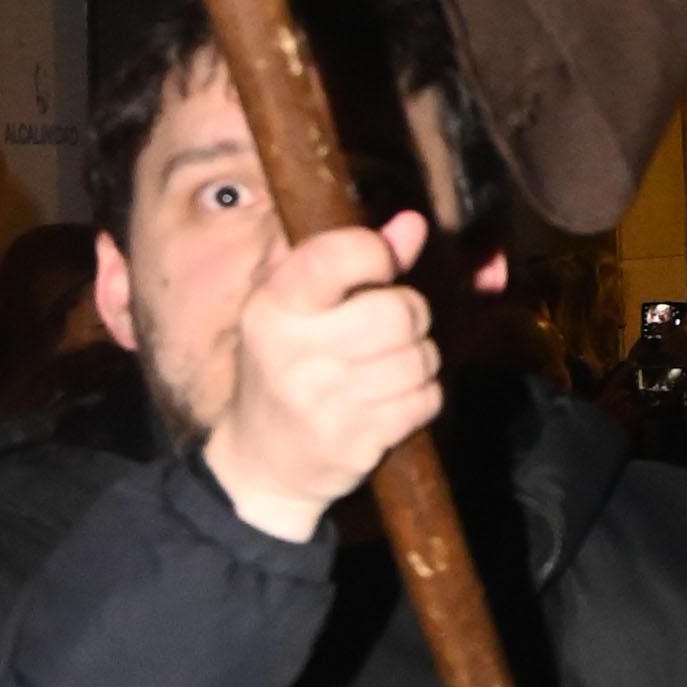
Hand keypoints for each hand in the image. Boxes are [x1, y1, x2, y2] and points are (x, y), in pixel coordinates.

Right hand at [207, 206, 440, 540]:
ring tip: (388, 368)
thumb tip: (412, 224)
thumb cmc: (288, 368)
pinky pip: (425, 401)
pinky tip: (391, 401)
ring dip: (419, 362)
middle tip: (394, 329)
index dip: (375, 254)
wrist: (261, 461)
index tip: (381, 267)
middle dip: (412, 317)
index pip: (333, 258)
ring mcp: (320, 401)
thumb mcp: (301, 310)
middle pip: (398, 313)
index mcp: (274, 306)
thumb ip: (354, 261)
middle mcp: (291, 351)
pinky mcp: (351, 442)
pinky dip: (421, 398)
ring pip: (419, 359)